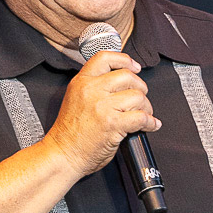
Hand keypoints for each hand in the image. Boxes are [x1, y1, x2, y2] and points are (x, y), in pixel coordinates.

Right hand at [44, 50, 161, 176]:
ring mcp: (102, 106)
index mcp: (81, 82)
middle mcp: (92, 90)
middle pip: (127, 76)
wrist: (62, 154)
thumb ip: (94, 88)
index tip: (134, 67)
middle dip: (140, 88)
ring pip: (137, 96)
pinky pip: (141, 117)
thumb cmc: (69, 134)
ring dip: (146, 107)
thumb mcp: (75, 99)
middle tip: (140, 99)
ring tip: (143, 115)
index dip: (125, 60)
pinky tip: (150, 125)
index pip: (106, 57)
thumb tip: (121, 85)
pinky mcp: (113, 123)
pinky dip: (150, 122)